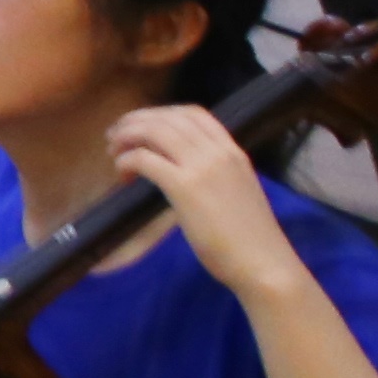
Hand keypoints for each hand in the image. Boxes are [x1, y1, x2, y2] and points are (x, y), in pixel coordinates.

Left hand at [113, 103, 305, 299]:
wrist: (264, 263)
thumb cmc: (249, 239)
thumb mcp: (236, 192)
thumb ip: (214, 176)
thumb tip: (182, 172)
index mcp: (234, 152)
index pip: (195, 113)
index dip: (162, 113)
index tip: (142, 125)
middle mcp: (220, 152)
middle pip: (169, 118)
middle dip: (136, 121)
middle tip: (115, 136)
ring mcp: (203, 167)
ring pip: (155, 132)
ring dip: (127, 136)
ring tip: (113, 151)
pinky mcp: (185, 187)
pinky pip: (145, 159)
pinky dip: (127, 160)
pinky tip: (122, 174)